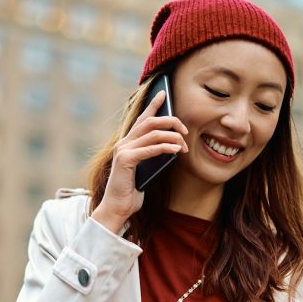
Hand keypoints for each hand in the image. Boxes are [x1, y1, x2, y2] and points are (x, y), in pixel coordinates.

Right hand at [91, 89, 189, 233]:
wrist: (117, 208)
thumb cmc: (132, 191)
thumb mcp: (146, 170)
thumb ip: (153, 155)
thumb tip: (173, 145)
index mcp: (127, 143)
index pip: (141, 118)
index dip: (153, 105)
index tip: (165, 93)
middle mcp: (123, 143)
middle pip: (150, 122)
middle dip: (170, 121)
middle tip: (185, 128)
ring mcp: (123, 150)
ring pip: (152, 133)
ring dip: (172, 136)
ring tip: (184, 144)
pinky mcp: (125, 160)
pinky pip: (150, 148)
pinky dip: (165, 147)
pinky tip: (177, 150)